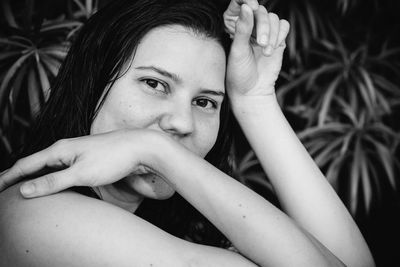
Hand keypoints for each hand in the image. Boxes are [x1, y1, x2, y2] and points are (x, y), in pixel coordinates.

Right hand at [0, 129, 163, 197]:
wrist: (139, 146)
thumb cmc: (113, 158)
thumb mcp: (81, 173)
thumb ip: (53, 182)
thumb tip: (24, 189)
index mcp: (59, 150)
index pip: (25, 165)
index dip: (8, 178)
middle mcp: (65, 148)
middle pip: (34, 164)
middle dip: (18, 176)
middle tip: (3, 190)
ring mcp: (76, 151)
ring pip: (48, 165)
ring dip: (34, 176)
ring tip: (22, 188)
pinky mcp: (86, 156)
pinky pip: (61, 167)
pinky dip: (50, 175)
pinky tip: (52, 181)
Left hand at [224, 1, 289, 100]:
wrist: (253, 91)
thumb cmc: (239, 73)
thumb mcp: (238, 50)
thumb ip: (243, 28)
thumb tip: (248, 6)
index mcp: (236, 27)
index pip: (241, 5)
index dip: (247, 1)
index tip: (252, 6)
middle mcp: (251, 27)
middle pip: (262, 12)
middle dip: (263, 27)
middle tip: (260, 44)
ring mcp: (265, 33)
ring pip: (274, 19)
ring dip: (272, 34)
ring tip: (266, 52)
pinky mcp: (277, 40)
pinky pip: (284, 26)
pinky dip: (280, 34)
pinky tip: (273, 48)